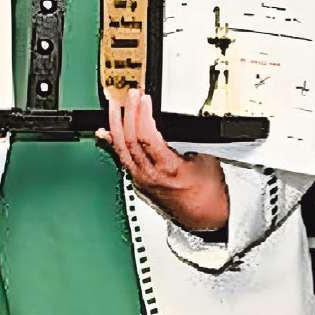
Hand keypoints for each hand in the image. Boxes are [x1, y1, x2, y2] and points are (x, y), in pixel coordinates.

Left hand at [97, 87, 230, 235]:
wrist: (206, 218)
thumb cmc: (209, 193)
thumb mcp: (206, 158)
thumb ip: (190, 139)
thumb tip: (178, 119)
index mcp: (168, 169)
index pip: (146, 137)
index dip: (141, 114)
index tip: (143, 98)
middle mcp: (150, 175)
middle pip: (130, 140)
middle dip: (128, 113)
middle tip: (129, 95)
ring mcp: (142, 179)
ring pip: (121, 149)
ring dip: (116, 124)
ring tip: (113, 106)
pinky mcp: (139, 182)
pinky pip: (122, 159)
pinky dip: (113, 143)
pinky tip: (105, 132)